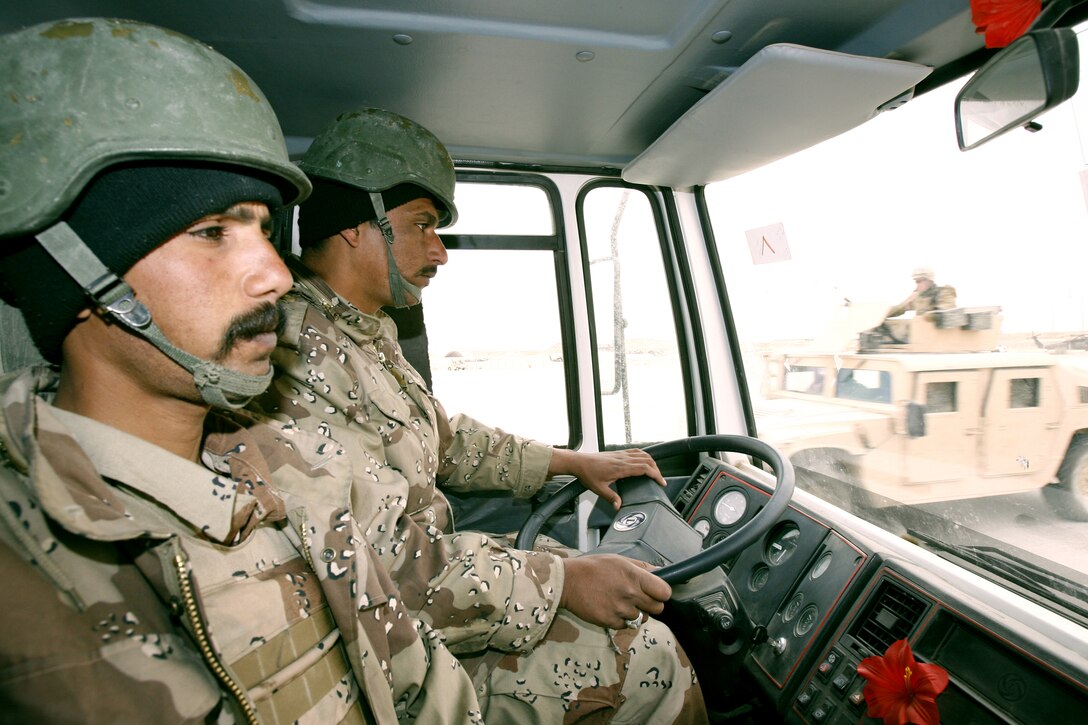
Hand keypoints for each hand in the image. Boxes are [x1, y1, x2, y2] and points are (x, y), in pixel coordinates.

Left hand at [548, 448, 665, 509]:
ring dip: (651, 462)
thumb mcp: (599, 489)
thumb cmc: (587, 474)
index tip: (661, 482)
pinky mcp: (618, 452)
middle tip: (660, 480)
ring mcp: (621, 454)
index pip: (644, 468)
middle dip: (657, 470)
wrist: (579, 462)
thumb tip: (618, 506)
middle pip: (647, 460)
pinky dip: (643, 455)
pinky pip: (635, 451)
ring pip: (642, 454)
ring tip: (655, 471)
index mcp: (620, 468)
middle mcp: (623, 459)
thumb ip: (611, 498)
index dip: (656, 475)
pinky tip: (644, 460)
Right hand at [559, 554, 670, 628]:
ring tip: (620, 602)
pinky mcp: (610, 622)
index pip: (664, 592)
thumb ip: (642, 567)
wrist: (568, 581)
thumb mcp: (619, 560)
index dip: (662, 593)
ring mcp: (620, 610)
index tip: (656, 592)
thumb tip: (662, 572)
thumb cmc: (594, 567)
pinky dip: (621, 619)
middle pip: (657, 608)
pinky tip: (611, 608)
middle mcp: (630, 594)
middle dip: (650, 604)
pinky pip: (626, 626)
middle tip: (638, 598)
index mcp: (634, 576)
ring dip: (634, 612)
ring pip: (641, 618)